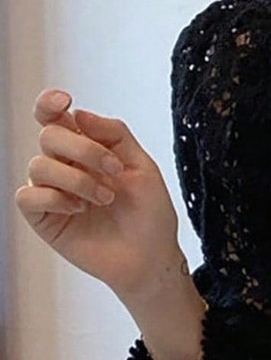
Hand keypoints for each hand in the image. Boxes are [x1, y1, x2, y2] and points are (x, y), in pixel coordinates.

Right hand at [14, 89, 185, 298]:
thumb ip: (116, 135)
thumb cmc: (150, 216)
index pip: (55, 119)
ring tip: (105, 199)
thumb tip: (78, 114)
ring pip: (38, 166)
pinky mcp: (45, 218)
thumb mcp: (144, 168)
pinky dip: (54, 198)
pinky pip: (28, 197)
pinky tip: (79, 210)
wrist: (152, 257)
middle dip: (82, 148)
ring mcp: (53, 192)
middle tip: (114, 171)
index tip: (64, 102)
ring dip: (77, 179)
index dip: (50, 105)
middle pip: (48, 136)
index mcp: (86, 151)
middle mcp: (65, 167)